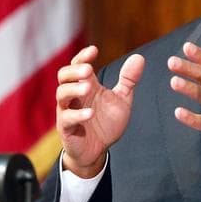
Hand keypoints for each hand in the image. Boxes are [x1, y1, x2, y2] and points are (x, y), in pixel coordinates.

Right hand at [56, 45, 144, 176]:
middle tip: (89, 69)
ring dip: (74, 89)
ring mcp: (68, 111)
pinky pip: (67, 118)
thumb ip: (128, 80)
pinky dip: (78, 115)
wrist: (98, 150)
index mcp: (87, 86)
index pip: (78, 65)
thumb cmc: (106, 123)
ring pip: (61, 94)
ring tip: (88, 87)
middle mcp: (75, 96)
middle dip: (74, 70)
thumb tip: (139, 57)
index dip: (83, 56)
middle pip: (64, 76)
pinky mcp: (67, 128)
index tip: (94, 50)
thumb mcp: (121, 99)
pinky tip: (90, 113)